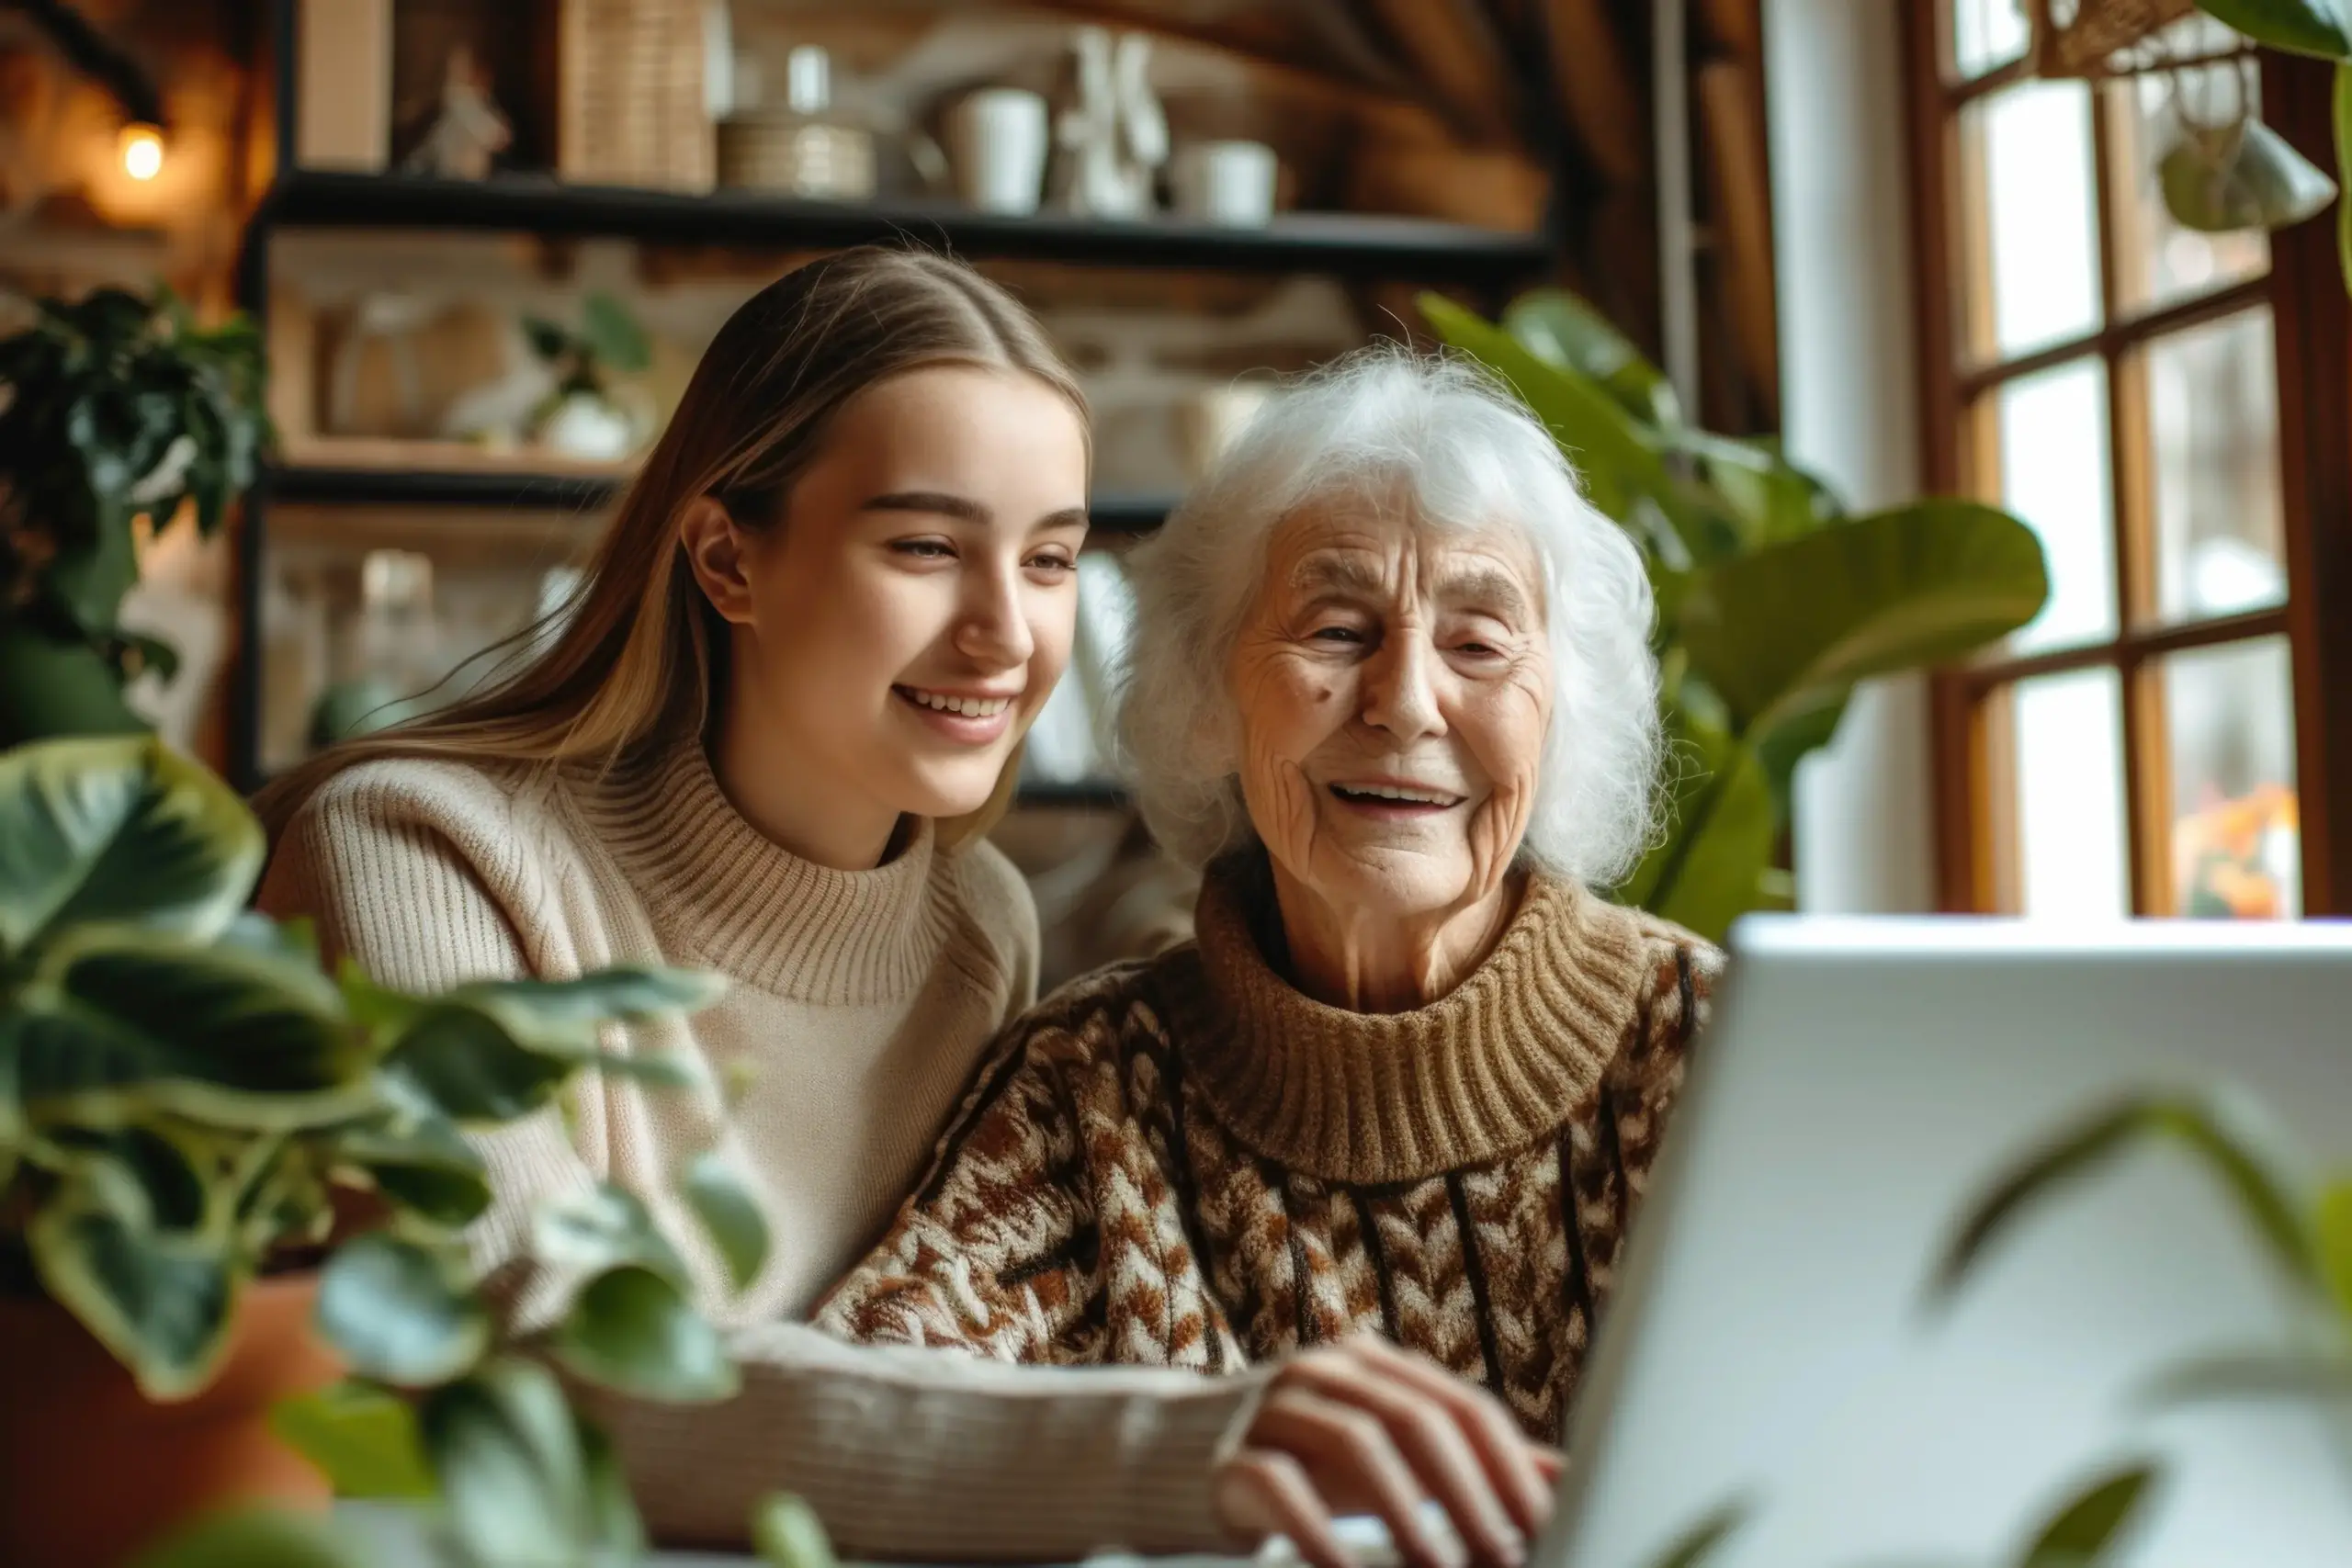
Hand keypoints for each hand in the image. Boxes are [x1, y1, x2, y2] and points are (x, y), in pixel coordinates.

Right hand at [1212, 1335, 1561, 1567]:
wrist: (1178, 1455)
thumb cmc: (1306, 1458)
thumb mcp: (1392, 1450)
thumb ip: (1468, 1460)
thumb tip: (1562, 1478)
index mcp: (1376, 1366)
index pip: (1464, 1406)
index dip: (1510, 1468)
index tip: (1544, 1527)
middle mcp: (1328, 1372)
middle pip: (1418, 1419)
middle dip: (1470, 1494)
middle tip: (1503, 1557)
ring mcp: (1274, 1407)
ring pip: (1358, 1443)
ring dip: (1410, 1516)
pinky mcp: (1228, 1455)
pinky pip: (1282, 1488)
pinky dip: (1323, 1535)